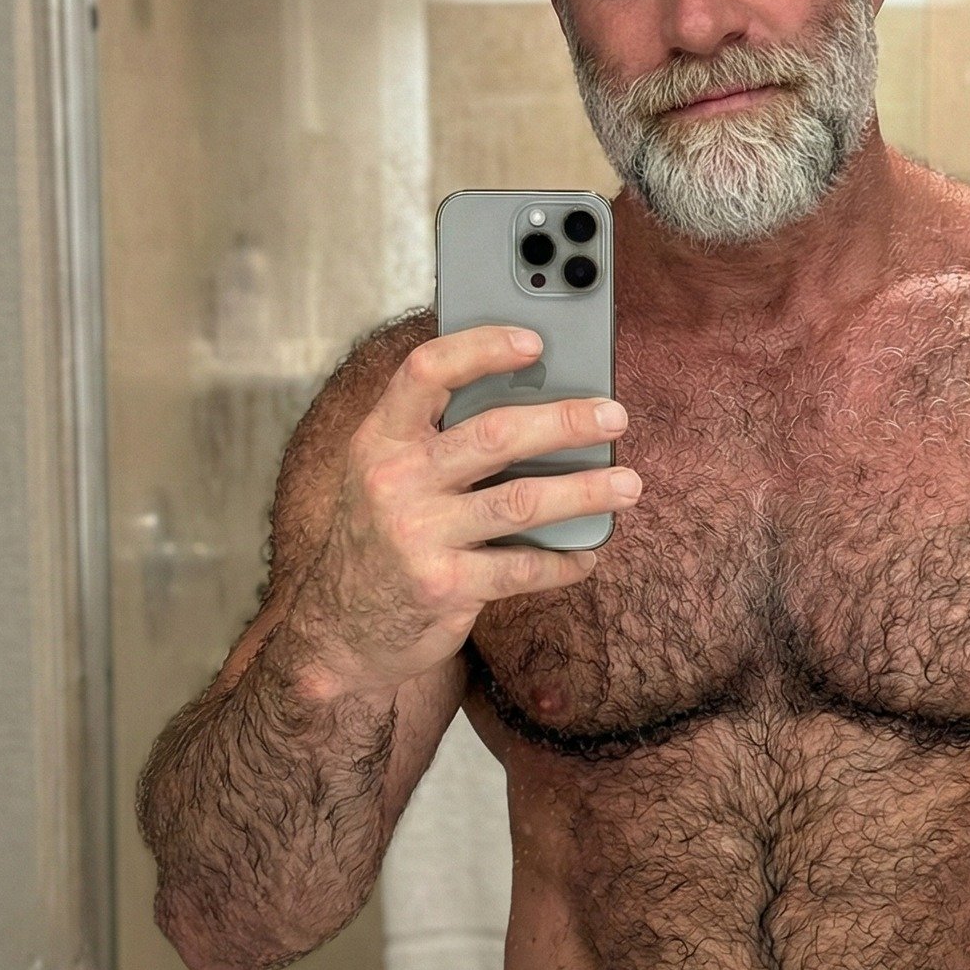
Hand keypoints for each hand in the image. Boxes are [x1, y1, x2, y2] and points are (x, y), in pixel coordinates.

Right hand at [290, 324, 639, 694]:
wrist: (343, 627)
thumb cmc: (384, 535)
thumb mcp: (389, 474)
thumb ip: (440, 438)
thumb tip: (538, 399)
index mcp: (382, 438)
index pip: (427, 372)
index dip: (481, 348)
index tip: (534, 342)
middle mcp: (395, 480)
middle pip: (494, 434)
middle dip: (565, 421)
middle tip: (614, 416)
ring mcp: (418, 535)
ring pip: (521, 501)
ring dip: (585, 491)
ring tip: (627, 483)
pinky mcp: (443, 586)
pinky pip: (522, 568)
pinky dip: (563, 561)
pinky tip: (587, 555)